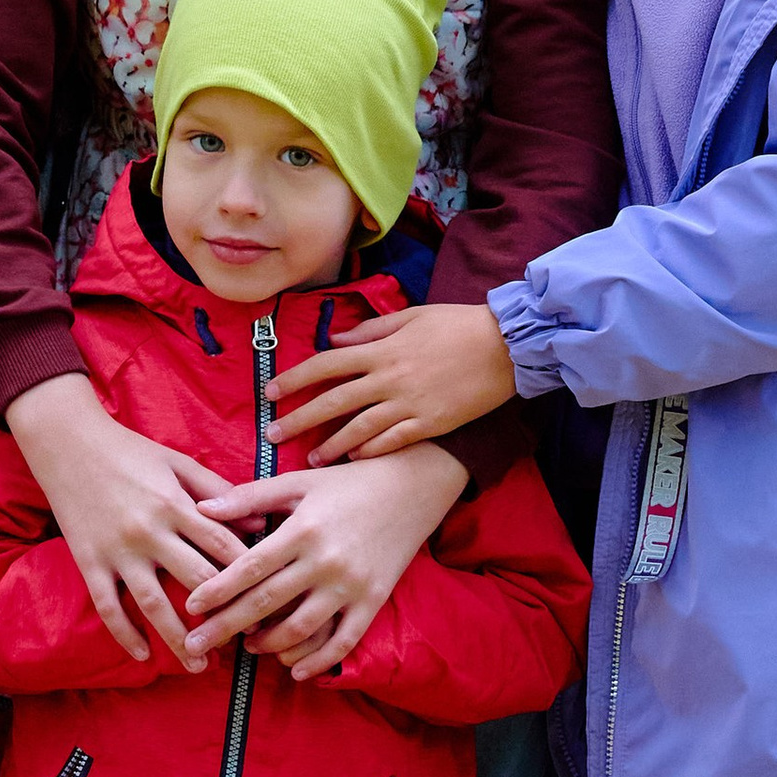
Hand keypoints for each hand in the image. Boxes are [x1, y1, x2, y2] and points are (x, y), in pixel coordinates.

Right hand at [5, 372, 245, 667]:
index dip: (249, 574)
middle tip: (246, 640)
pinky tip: (143, 655)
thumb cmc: (129, 450)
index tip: (269, 598)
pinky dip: (124, 634)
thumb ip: (218, 492)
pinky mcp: (89, 562)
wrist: (67, 442)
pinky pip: (108, 607)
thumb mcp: (178, 462)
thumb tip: (260, 522)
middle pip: (196, 582)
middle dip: (224, 614)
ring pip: (153, 605)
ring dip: (178, 640)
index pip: (222, 547)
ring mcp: (118, 551)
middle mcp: (149, 532)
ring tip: (199, 665)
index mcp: (175, 504)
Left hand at [183, 442, 468, 681]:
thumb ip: (249, 496)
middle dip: (226, 627)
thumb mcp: (298, 482)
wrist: (413, 487)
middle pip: (267, 603)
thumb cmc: (348, 483)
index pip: (251, 566)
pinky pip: (343, 641)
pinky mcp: (373, 600)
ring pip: (301, 628)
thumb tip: (201, 508)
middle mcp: (325, 561)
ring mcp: (351, 585)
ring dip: (268, 645)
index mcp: (302, 529)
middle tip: (194, 645)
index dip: (218, 589)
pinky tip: (295, 670)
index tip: (191, 607)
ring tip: (246, 647)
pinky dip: (318, 661)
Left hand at [268, 300, 517, 460]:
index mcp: (382, 350)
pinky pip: (392, 442)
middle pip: (333, 402)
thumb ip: (372, 331)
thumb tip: (337, 339)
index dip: (294, 378)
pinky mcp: (430, 424)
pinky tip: (353, 459)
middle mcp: (389, 379)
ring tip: (311, 458)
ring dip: (331, 445)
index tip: (271, 392)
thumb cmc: (458, 324)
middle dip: (299, 419)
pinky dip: (369, 451)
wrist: (505, 346)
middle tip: (273, 435)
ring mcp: (409, 404)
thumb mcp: (412, 316)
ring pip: (359, 429)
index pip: (326, 364)